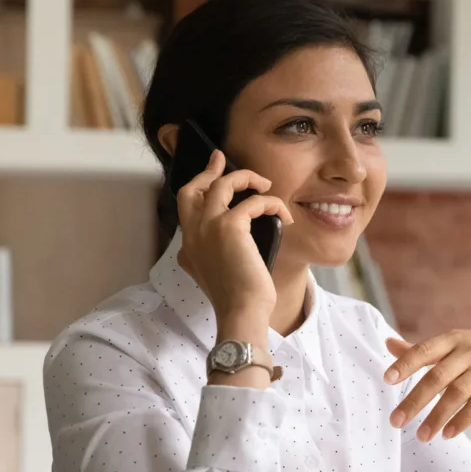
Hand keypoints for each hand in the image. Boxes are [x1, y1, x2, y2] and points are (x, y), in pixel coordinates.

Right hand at [175, 149, 293, 320]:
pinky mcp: (229, 227)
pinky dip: (272, 204)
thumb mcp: (220, 276)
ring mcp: (207, 228)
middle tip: (223, 159)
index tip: (212, 173)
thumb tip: (236, 238)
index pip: (186, 208)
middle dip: (208, 171)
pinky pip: (253, 201)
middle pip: (192, 189)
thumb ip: (217, 254)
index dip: (198, 187)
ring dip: (246, 179)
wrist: (242, 312)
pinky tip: (284, 216)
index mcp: (188, 247)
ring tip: (266, 185)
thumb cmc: (239, 300)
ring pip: (222, 185)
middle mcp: (192, 235)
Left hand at [384, 326, 470, 441]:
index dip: (406, 364)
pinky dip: (463, 420)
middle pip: (438, 377)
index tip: (387, 379)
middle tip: (395, 421)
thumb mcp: (455, 344)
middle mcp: (469, 352)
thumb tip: (387, 344)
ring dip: (437, 417)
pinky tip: (448, 434)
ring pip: (458, 394)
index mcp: (453, 340)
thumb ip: (422, 350)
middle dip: (415, 400)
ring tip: (421, 437)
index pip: (425, 350)